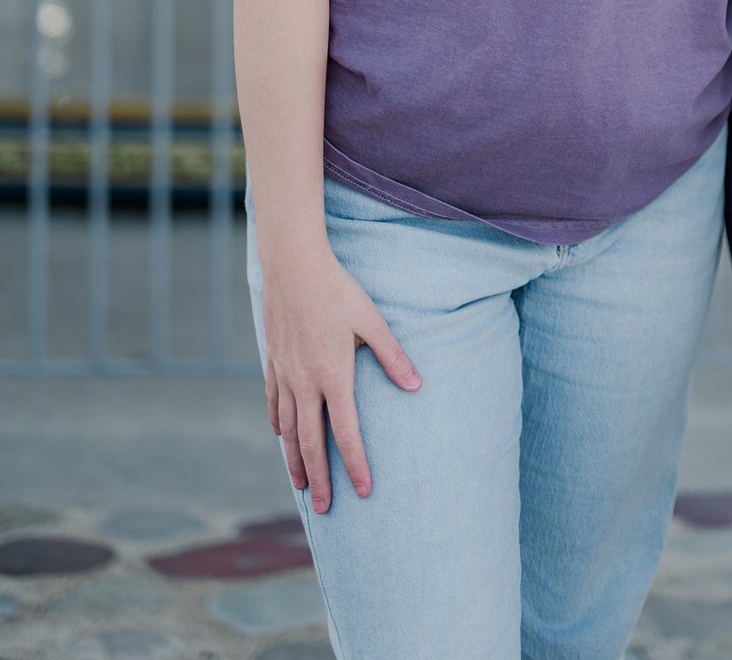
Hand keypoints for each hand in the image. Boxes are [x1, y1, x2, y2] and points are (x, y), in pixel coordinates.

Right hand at [260, 244, 420, 511]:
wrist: (293, 266)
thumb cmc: (337, 290)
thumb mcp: (371, 320)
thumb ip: (392, 355)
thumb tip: (415, 385)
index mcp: (333, 376)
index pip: (346, 432)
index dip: (356, 464)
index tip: (363, 491)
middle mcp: (305, 383)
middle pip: (311, 442)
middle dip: (320, 478)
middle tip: (326, 508)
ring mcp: (285, 375)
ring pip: (287, 430)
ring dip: (295, 460)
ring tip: (301, 485)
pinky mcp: (272, 362)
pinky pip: (273, 403)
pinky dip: (278, 425)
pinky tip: (281, 436)